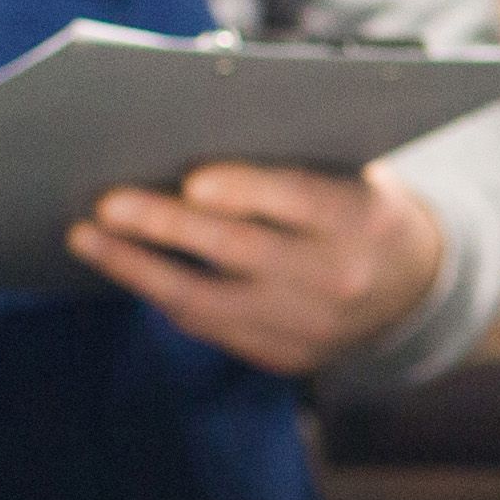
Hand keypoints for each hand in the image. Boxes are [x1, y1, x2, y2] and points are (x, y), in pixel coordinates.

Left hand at [70, 159, 445, 377]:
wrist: (412, 287)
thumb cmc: (359, 203)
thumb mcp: (351, 171)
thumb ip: (289, 160)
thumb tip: (190, 142)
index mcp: (362, 220)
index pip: (299, 201)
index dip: (245, 191)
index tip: (192, 181)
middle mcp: (337, 279)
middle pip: (241, 252)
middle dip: (168, 227)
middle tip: (108, 204)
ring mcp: (310, 328)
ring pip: (210, 302)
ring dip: (139, 269)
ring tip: (87, 239)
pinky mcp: (285, 358)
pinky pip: (212, 327)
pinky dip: (163, 295)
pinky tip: (126, 267)